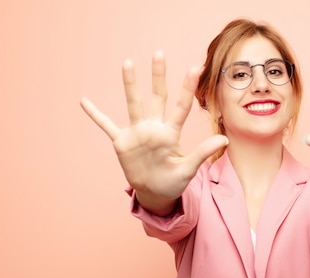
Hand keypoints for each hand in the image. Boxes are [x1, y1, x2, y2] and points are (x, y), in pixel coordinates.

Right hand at [80, 51, 227, 211]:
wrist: (155, 193)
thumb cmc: (173, 181)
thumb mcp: (189, 170)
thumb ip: (202, 153)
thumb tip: (224, 139)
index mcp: (171, 134)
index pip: (181, 107)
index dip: (187, 88)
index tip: (195, 67)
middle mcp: (154, 128)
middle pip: (157, 97)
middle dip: (158, 76)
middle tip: (159, 53)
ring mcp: (137, 133)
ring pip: (133, 104)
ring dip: (130, 84)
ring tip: (128, 62)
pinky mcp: (122, 142)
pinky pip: (106, 125)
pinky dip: (95, 115)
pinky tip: (84, 101)